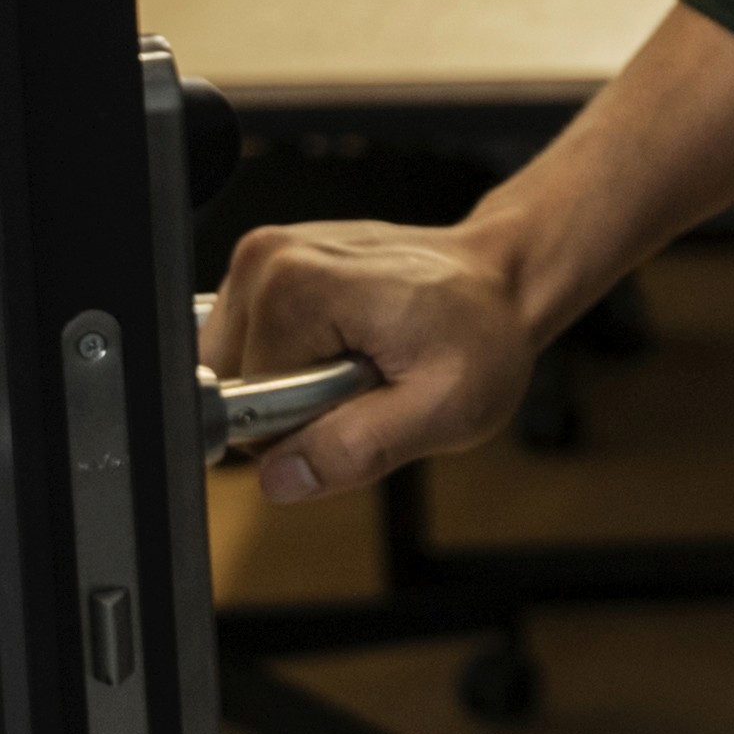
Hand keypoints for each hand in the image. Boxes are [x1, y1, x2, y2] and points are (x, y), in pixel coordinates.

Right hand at [208, 220, 544, 503]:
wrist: (502, 279)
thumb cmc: (482, 335)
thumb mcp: (441, 410)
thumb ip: (355, 450)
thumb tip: (280, 477)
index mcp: (292, 288)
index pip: (243, 409)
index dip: (301, 427)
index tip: (360, 401)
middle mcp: (265, 259)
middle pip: (231, 384)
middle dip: (292, 405)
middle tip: (365, 384)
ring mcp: (264, 255)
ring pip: (238, 367)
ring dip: (292, 382)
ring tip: (360, 361)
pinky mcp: (272, 263)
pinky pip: (254, 342)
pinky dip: (295, 355)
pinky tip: (344, 344)